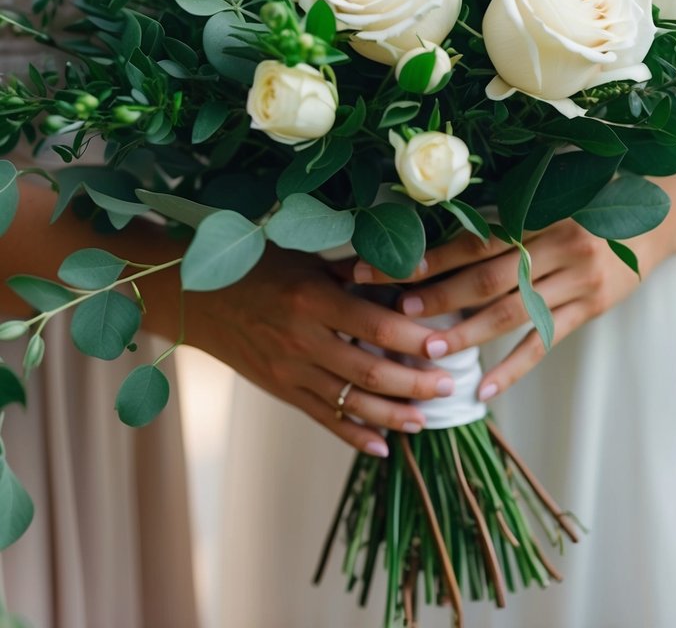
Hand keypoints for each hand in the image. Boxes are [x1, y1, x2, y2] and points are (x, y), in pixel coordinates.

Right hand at [180, 248, 455, 456]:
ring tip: (426, 419)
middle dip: (414, 381)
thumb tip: (410, 269)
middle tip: (448, 385)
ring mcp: (290, 370)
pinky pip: (324, 419)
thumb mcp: (306, 258)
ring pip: (350, 401)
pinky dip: (355, 436)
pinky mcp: (281, 390)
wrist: (196, 298)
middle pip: (369, 368)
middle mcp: (302, 338)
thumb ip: (355, 269)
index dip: (412, 337)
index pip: (375, 323)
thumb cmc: (258, 268)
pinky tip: (383, 446)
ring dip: (393, 414)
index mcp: (312, 298)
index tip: (443, 343)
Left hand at [351, 168, 675, 402]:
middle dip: (439, 298)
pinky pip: (546, 342)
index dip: (432, 259)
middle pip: (488, 279)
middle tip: (396, 316)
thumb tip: (437, 228)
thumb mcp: (551, 190)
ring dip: (468, 333)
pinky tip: (485, 389)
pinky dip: (514, 368)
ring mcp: (578, 281)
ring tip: (429, 351)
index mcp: (541, 212)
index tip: (391, 273)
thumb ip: (506, 209)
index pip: (475, 241)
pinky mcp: (592, 308)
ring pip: (513, 314)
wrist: (658, 210)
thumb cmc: (590, 193)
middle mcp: (559, 246)